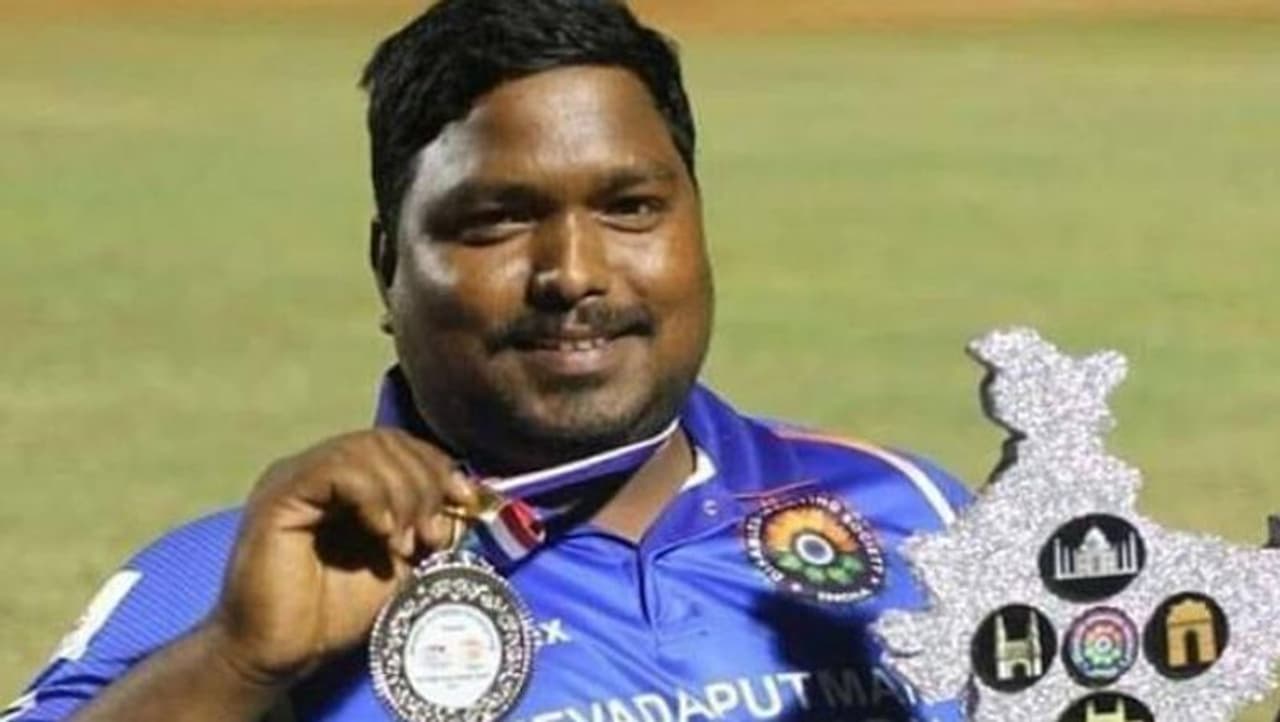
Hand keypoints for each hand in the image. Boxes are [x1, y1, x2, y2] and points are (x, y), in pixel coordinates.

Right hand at [206, 429, 476, 687]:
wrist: (282, 652)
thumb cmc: (334, 612)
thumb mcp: (400, 562)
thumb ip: (427, 526)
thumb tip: (464, 501)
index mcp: (343, 479)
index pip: (397, 444)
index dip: (436, 465)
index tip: (464, 502)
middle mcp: (317, 469)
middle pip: (385, 442)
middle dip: (424, 483)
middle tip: (432, 535)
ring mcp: (295, 478)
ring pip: (364, 450)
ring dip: (403, 493)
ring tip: (405, 544)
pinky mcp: (279, 497)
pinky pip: (334, 470)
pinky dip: (371, 496)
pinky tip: (383, 533)